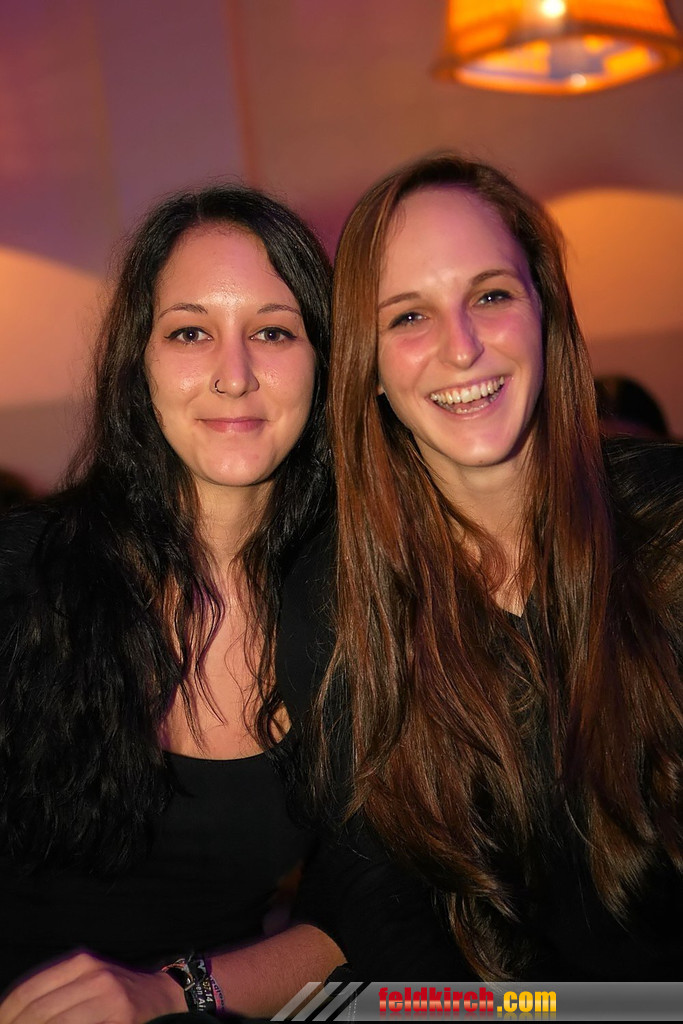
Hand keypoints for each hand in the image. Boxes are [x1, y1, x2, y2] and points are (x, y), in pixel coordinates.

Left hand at [0, 952, 185, 1023]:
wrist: (162, 993)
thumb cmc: (117, 991)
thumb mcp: (87, 977)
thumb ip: (56, 989)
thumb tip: (14, 1013)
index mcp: (80, 961)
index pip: (30, 988)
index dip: (6, 1011)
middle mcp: (93, 974)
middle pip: (39, 1009)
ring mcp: (108, 996)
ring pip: (56, 1023)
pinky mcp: (119, 1017)